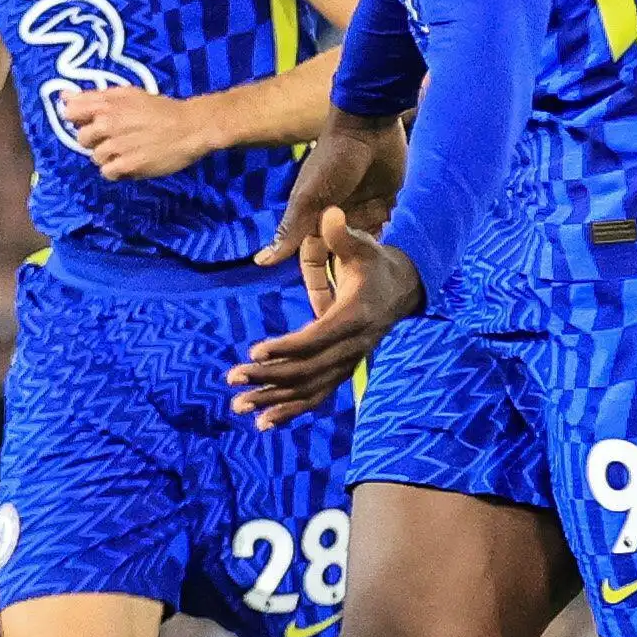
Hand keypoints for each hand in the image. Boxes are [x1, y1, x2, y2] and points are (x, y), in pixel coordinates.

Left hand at [57, 85, 211, 179]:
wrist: (189, 127)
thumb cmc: (160, 108)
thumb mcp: (128, 94)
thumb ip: (95, 96)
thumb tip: (64, 97)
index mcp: (107, 104)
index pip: (71, 111)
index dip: (77, 119)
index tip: (91, 121)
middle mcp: (108, 123)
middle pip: (82, 138)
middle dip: (94, 140)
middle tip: (115, 138)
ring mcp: (117, 145)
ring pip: (95, 157)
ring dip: (107, 156)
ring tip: (127, 151)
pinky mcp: (128, 164)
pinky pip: (108, 172)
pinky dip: (116, 170)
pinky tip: (129, 162)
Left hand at [227, 208, 420, 427]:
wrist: (403, 289)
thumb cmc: (375, 263)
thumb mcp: (362, 245)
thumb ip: (342, 234)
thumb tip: (330, 213)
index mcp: (355, 317)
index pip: (317, 338)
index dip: (286, 347)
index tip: (254, 351)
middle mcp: (353, 347)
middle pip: (308, 370)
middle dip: (269, 377)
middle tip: (233, 378)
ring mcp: (349, 363)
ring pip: (310, 390)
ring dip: (274, 401)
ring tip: (238, 406)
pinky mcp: (342, 371)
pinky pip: (316, 397)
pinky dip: (291, 411)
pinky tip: (264, 423)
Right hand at [257, 113, 399, 311]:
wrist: (369, 124)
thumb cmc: (334, 159)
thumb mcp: (310, 198)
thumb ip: (291, 231)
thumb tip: (262, 262)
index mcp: (314, 221)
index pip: (312, 263)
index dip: (317, 287)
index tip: (324, 316)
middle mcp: (336, 221)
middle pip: (337, 262)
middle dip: (343, 285)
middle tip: (353, 317)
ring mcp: (362, 213)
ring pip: (362, 252)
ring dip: (368, 270)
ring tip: (378, 300)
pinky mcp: (387, 205)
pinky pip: (387, 234)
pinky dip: (390, 250)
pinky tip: (398, 271)